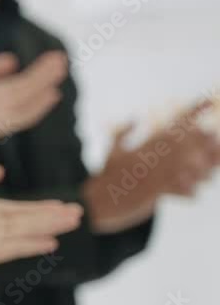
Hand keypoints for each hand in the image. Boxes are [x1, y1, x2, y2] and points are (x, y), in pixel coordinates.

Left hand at [0, 51, 67, 153]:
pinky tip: (52, 94)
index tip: (55, 56)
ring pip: (30, 99)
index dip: (39, 71)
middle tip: (62, 59)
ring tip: (59, 67)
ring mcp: (1, 115)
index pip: (22, 82)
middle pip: (29, 89)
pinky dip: (39, 107)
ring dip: (45, 85)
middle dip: (46, 75)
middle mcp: (0, 105)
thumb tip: (13, 60)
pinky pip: (24, 117)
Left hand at [0, 164, 82, 270]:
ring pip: (28, 231)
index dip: (43, 206)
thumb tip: (2, 171)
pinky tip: (49, 243)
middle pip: (31, 219)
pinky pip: (14, 248)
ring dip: (49, 227)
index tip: (64, 204)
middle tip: (79, 212)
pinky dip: (31, 245)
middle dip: (54, 216)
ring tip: (72, 222)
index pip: (23, 208)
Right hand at [85, 100, 219, 233]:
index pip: (175, 124)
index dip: (193, 111)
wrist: (95, 203)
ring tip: (201, 176)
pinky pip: (186, 191)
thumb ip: (122, 132)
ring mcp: (157, 174)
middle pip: (192, 143)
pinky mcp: (157, 193)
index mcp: (146, 144)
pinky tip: (187, 193)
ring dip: (203, 173)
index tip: (207, 102)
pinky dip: (190, 193)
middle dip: (207, 145)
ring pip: (195, 169)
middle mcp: (155, 156)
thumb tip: (134, 116)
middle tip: (210, 147)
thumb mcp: (111, 151)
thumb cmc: (106, 177)